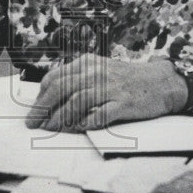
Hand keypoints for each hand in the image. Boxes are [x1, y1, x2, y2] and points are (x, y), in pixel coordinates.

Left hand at [25, 55, 189, 132]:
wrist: (159, 82)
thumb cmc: (125, 79)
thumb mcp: (99, 70)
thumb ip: (77, 78)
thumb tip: (49, 97)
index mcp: (87, 63)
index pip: (55, 77)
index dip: (40, 96)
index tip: (34, 110)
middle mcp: (96, 72)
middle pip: (61, 89)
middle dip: (42, 108)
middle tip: (33, 122)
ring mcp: (110, 87)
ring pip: (76, 102)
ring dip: (59, 118)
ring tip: (50, 129)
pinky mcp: (123, 103)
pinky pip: (99, 115)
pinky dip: (85, 123)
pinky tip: (76, 128)